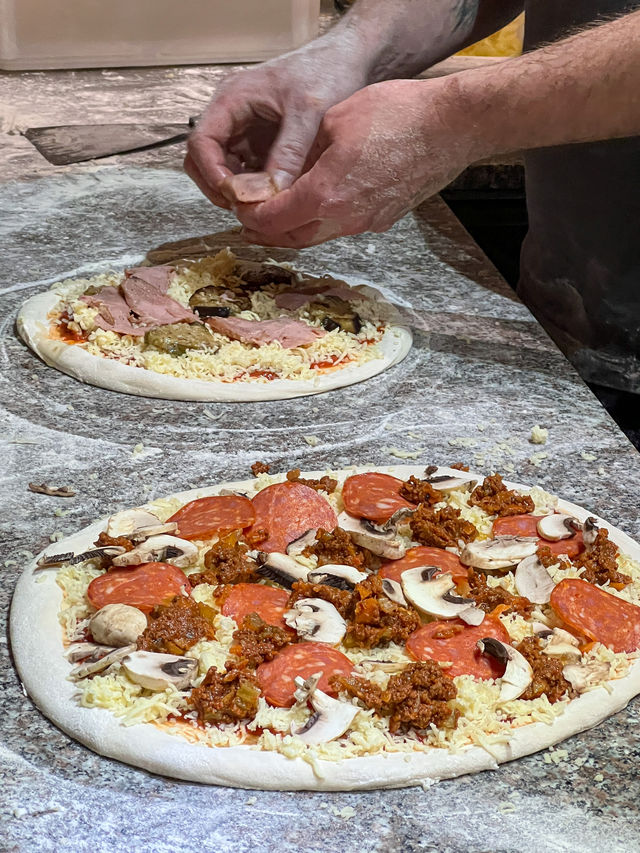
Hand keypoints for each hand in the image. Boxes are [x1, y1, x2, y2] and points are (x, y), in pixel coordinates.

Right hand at [185, 43, 367, 208]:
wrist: (345, 60)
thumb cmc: (324, 71)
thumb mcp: (308, 113)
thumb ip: (289, 152)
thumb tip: (271, 193)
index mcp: (232, 99)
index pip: (200, 143)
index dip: (211, 173)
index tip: (234, 196)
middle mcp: (232, 115)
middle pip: (203, 160)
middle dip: (219, 186)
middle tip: (246, 207)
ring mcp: (245, 130)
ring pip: (224, 169)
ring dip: (237, 190)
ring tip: (263, 205)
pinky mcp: (260, 143)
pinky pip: (247, 171)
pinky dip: (255, 187)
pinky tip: (274, 196)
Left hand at [234, 78, 481, 246]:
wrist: (452, 128)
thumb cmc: (399, 116)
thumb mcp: (335, 121)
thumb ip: (304, 153)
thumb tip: (287, 169)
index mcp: (325, 194)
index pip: (272, 219)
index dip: (250, 215)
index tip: (238, 206)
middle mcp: (344, 219)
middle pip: (292, 238)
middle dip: (266, 232)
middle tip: (248, 220)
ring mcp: (366, 223)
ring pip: (317, 237)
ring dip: (293, 230)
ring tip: (275, 217)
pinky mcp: (382, 219)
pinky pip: (341, 228)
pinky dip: (319, 223)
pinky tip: (314, 206)